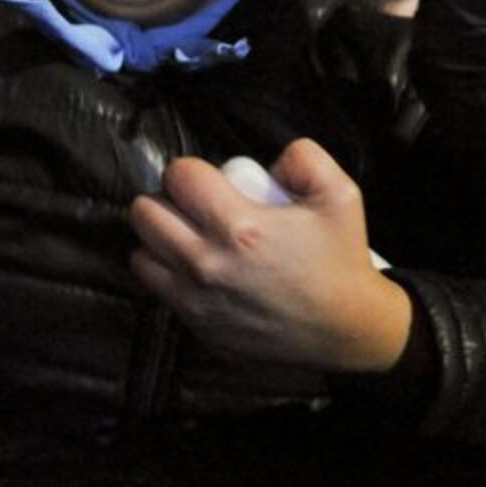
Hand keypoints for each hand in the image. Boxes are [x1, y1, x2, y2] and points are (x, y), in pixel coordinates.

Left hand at [129, 139, 413, 373]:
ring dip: (160, 238)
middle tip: (194, 205)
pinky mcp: (195, 325)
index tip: (210, 180)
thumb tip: (268, 161)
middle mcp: (207, 264)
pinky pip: (158, 288)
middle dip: (168, 199)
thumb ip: (304, 157)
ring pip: (140, 252)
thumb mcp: (340, 194)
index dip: (193, 170)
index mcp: (240, 228)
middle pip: (145, 212)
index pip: (180, 176)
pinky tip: (197, 268)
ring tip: (189, 236)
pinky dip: (169, 273)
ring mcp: (196, 299)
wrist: (345, 329)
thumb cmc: (340, 259)